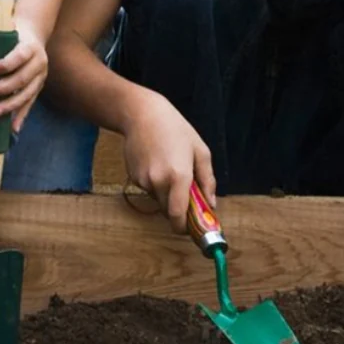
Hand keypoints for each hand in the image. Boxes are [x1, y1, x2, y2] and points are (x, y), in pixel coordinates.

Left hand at [0, 20, 47, 131]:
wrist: (31, 38)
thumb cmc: (8, 40)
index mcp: (30, 47)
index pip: (21, 55)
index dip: (8, 63)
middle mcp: (39, 62)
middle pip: (22, 78)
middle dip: (3, 88)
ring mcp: (40, 77)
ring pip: (27, 94)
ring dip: (10, 105)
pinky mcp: (38, 89)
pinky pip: (30, 104)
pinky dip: (21, 116)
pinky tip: (13, 128)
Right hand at [121, 88, 215, 233]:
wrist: (142, 114)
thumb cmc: (175, 129)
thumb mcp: (200, 151)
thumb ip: (207, 180)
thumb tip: (211, 205)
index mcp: (179, 176)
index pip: (178, 215)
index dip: (183, 228)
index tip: (190, 230)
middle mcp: (159, 181)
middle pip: (168, 211)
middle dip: (177, 208)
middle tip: (185, 192)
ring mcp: (144, 180)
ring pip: (158, 199)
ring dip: (165, 193)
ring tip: (168, 166)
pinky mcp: (133, 177)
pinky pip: (147, 189)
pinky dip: (154, 183)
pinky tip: (156, 162)